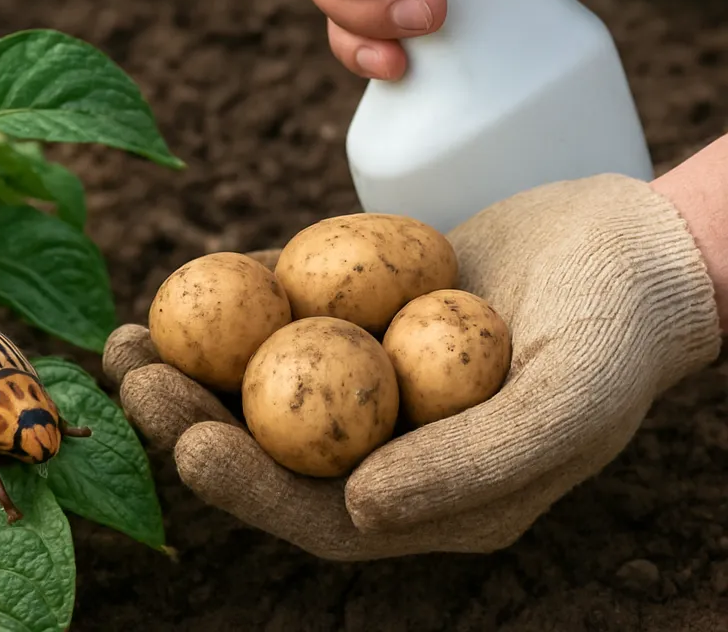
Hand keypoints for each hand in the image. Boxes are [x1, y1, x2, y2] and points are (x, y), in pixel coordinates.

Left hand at [103, 174, 719, 560]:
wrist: (633, 245)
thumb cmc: (616, 333)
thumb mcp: (564, 406)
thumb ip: (473, 465)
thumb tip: (356, 510)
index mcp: (437, 496)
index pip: (324, 514)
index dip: (251, 487)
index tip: (189, 445)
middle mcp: (395, 442)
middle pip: (276, 443)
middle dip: (195, 417)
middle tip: (129, 377)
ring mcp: (377, 372)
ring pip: (271, 377)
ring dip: (197, 359)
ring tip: (127, 335)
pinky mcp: (369, 310)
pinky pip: (295, 309)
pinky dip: (244, 298)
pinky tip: (192, 279)